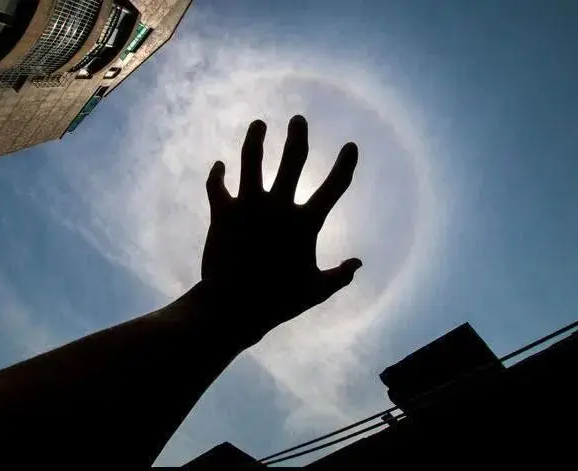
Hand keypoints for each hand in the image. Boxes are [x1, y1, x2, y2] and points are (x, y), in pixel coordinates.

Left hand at [202, 115, 361, 343]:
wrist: (232, 306)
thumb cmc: (278, 301)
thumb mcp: (316, 291)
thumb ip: (340, 276)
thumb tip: (360, 263)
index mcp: (305, 223)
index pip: (334, 187)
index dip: (345, 165)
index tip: (350, 145)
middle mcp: (278, 206)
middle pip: (293, 160)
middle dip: (298, 136)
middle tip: (298, 119)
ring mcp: (248, 206)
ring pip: (252, 161)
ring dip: (255, 139)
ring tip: (258, 124)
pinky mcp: (222, 213)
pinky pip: (217, 186)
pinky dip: (217, 175)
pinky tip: (219, 166)